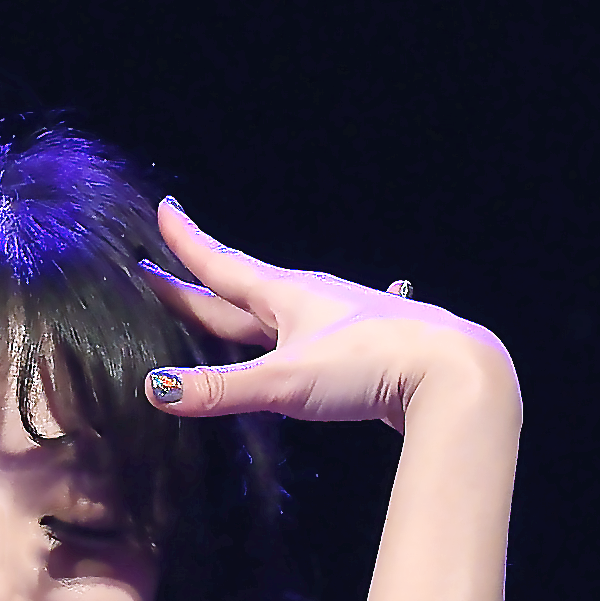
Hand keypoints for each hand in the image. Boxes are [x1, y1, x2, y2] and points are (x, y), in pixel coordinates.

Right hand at [142, 198, 515, 434]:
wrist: (446, 371)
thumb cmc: (365, 365)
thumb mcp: (284, 382)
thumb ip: (219, 389)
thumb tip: (153, 389)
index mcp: (285, 296)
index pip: (223, 267)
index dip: (189, 244)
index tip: (164, 211)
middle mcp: (309, 301)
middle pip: (241, 292)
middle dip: (200, 285)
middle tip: (163, 272)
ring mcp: (337, 323)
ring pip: (277, 313)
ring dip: (246, 310)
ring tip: (226, 305)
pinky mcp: (360, 350)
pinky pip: (310, 337)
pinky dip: (292, 337)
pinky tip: (313, 331)